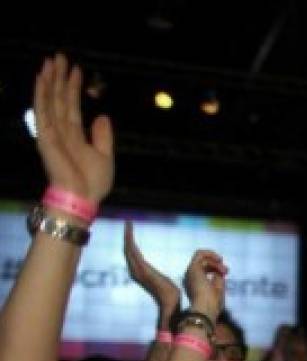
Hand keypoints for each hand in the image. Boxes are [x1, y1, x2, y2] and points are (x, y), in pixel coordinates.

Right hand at [33, 54, 113, 205]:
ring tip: (51, 60)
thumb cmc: (92, 182)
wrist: (82, 198)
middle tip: (60, 55)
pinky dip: (41, 93)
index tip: (76, 69)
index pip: (72, 105)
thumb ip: (103, 136)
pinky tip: (42, 78)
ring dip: (50, 79)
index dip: (73, 87)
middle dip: (60, 77)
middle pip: (59, 98)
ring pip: (50, 100)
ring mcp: (52, 131)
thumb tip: (102, 116)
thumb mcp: (105, 156)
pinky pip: (43, 110)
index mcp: (75, 134)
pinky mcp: (46, 135)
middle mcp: (61, 130)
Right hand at [124, 222, 180, 314]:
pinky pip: (132, 250)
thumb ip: (156, 277)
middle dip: (127, 236)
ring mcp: (137, 269)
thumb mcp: (161, 281)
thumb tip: (158, 277)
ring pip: (128, 248)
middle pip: (127, 250)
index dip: (130, 243)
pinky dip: (130, 239)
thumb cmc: (169, 294)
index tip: (130, 231)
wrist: (171, 301)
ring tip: (128, 223)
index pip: (132, 254)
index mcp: (139, 272)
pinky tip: (129, 231)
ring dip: (127, 235)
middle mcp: (135, 270)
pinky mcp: (141, 268)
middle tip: (127, 222)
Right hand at [183, 250, 228, 317]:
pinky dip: (212, 256)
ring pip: (202, 257)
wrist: (205, 310)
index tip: (225, 273)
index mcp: (194, 284)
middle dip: (216, 264)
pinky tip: (219, 262)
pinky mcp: (193, 268)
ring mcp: (190, 272)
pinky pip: (200, 254)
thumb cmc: (212, 305)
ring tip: (225, 270)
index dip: (216, 268)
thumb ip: (217, 279)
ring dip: (215, 261)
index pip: (203, 270)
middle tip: (226, 271)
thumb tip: (219, 270)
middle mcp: (190, 277)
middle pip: (202, 263)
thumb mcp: (218, 291)